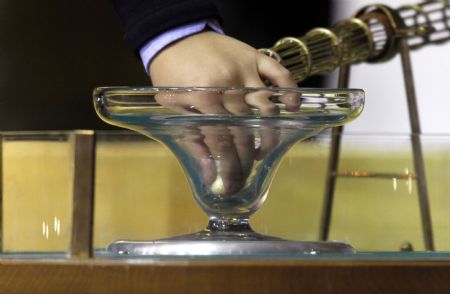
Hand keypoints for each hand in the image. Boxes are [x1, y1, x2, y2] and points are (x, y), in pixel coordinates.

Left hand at [150, 32, 297, 193]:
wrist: (175, 35)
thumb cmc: (171, 74)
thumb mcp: (173, 108)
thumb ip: (193, 141)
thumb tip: (209, 175)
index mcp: (203, 98)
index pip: (223, 142)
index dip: (230, 168)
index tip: (233, 185)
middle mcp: (228, 85)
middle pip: (246, 130)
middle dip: (247, 160)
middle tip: (246, 176)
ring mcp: (245, 70)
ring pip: (267, 107)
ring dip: (269, 133)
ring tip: (261, 150)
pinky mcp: (255, 57)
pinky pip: (280, 74)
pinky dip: (290, 91)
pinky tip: (292, 107)